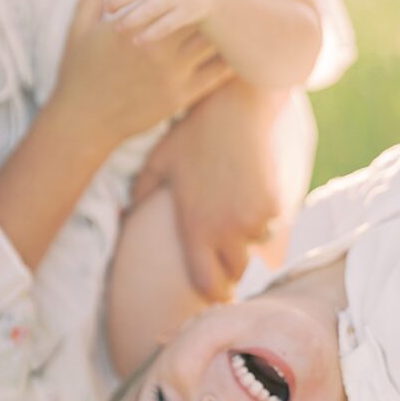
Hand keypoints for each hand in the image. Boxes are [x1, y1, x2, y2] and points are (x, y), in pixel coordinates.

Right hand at [51, 0, 232, 151]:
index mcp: (134, 27)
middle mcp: (157, 49)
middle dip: (210, 6)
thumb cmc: (78, 70)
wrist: (84, 120)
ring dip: (222, 32)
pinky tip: (235, 51)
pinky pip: (215, 76)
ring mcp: (172, 75)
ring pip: (212, 45)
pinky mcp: (180, 97)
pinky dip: (227, 62)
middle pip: (199, 18)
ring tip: (236, 19)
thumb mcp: (81, 25)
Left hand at [132, 80, 285, 299]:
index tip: (213, 288)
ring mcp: (255, 219)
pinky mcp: (276, 205)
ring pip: (256, 249)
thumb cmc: (192, 134)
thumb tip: (124, 213)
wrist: (236, 109)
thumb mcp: (158, 162)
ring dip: (248, 242)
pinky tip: (252, 199)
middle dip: (231, 266)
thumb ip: (139, 194)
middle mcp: (227, 230)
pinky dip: (264, 221)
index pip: (208, 284)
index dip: (211, 291)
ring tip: (237, 219)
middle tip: (225, 254)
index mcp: (196, 227)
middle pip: (237, 272)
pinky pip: (272, 227)